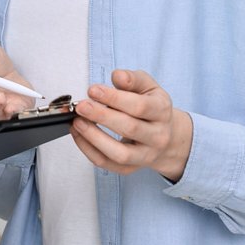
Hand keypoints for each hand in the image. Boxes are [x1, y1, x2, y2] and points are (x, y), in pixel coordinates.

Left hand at [70, 69, 193, 180]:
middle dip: (101, 116)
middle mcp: (158, 136)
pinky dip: (89, 151)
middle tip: (81, 106)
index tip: (93, 90)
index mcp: (162, 111)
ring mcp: (146, 155)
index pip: (139, 106)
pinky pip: (107, 164)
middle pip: (130, 128)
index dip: (114, 98)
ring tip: (77, 122)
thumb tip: (117, 76)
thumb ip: (132, 79)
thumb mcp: (148, 87)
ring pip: (120, 153)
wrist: (167, 136)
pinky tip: (78, 135)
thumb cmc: (151, 107)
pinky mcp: (131, 168)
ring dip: (94, 138)